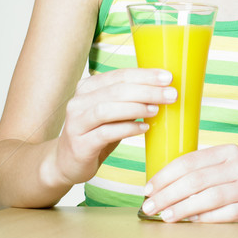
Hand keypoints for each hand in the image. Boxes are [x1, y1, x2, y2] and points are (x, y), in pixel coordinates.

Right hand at [51, 68, 176, 186]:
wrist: (66, 162)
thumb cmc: (96, 132)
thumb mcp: (111, 112)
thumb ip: (129, 99)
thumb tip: (163, 89)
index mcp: (88, 87)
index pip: (120, 75)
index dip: (145, 75)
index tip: (168, 77)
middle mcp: (79, 101)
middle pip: (116, 90)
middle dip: (147, 90)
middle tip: (171, 94)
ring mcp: (76, 123)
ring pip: (108, 109)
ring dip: (136, 107)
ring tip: (157, 110)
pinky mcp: (79, 144)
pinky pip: (106, 133)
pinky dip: (127, 128)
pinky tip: (143, 128)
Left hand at [141, 144, 237, 222]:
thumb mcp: (233, 163)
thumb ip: (207, 169)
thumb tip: (170, 184)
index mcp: (228, 151)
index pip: (189, 161)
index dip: (165, 175)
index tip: (148, 188)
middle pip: (195, 179)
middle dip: (167, 193)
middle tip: (148, 206)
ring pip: (209, 196)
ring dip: (182, 208)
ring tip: (164, 216)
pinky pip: (229, 213)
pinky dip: (208, 218)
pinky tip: (193, 223)